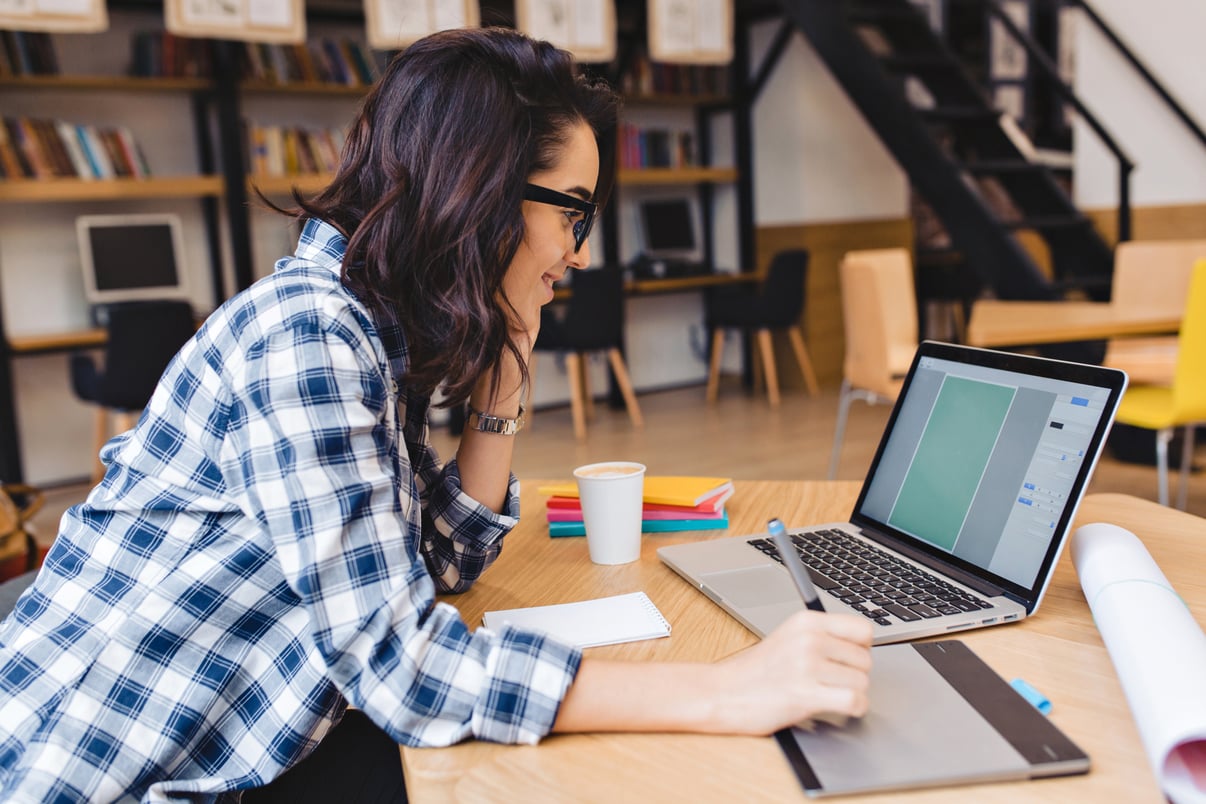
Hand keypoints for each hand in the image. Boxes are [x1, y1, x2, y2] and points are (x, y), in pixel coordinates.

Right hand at [705, 611, 872, 734]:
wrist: (724, 692)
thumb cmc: (756, 671)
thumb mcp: (789, 638)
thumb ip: (822, 637)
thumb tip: (862, 647)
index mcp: (806, 622)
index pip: (863, 630)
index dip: (861, 649)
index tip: (850, 659)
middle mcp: (809, 640)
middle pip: (865, 660)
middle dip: (855, 675)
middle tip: (833, 682)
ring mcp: (807, 666)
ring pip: (862, 682)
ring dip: (852, 694)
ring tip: (830, 695)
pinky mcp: (806, 694)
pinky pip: (854, 701)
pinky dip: (854, 708)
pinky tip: (842, 708)